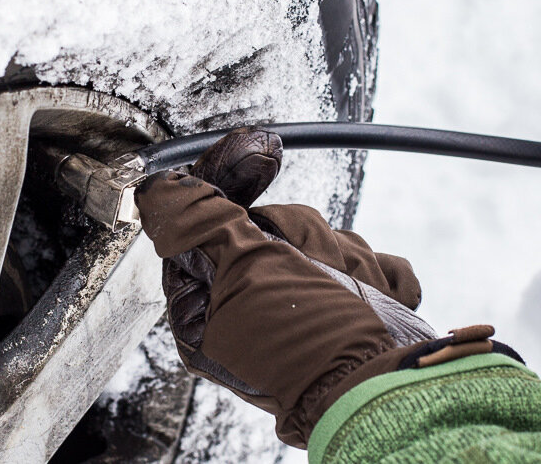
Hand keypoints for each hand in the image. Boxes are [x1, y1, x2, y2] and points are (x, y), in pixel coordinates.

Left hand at [135, 171, 510, 446]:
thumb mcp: (245, 274)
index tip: (259, 150)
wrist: (383, 390)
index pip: (205, 219)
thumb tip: (158, 190)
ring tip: (348, 297)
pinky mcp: (354, 304)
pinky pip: (371, 263)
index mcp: (208, 303)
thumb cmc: (309, 347)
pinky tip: (376, 300)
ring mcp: (307, 303)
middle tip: (310, 269)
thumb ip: (204, 224)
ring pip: (325, 238)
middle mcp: (254, 302)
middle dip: (304, 235)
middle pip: (274, 222)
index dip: (229, 180)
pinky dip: (382, 277)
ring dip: (345, 259)